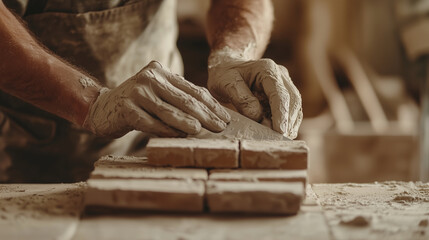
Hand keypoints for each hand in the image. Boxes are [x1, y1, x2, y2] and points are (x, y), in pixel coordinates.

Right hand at [84, 61, 229, 137]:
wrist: (102, 109)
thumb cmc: (138, 104)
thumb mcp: (159, 95)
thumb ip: (179, 98)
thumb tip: (211, 115)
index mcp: (161, 72)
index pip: (192, 89)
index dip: (211, 104)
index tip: (226, 117)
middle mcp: (149, 78)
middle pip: (183, 99)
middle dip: (205, 115)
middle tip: (220, 127)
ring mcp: (137, 91)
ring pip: (168, 110)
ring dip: (186, 122)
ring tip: (201, 130)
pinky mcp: (126, 107)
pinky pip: (150, 122)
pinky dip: (166, 131)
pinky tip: (178, 137)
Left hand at [208, 58, 301, 138]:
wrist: (227, 66)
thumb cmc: (225, 74)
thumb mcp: (226, 84)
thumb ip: (242, 100)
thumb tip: (258, 117)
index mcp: (266, 69)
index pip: (279, 94)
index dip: (281, 114)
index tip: (279, 131)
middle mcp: (280, 75)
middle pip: (293, 100)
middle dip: (288, 122)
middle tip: (279, 140)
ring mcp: (284, 84)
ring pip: (295, 106)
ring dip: (290, 124)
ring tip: (279, 139)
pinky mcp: (284, 94)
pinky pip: (290, 110)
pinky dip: (287, 123)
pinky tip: (279, 134)